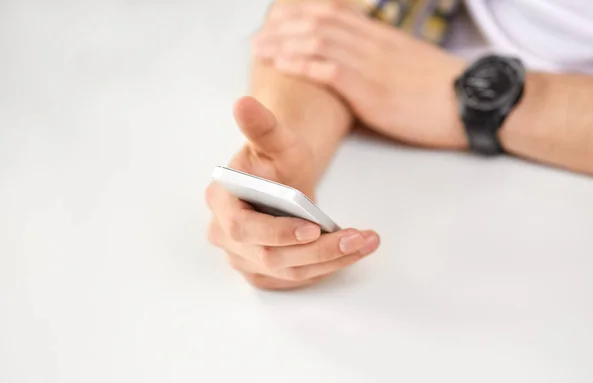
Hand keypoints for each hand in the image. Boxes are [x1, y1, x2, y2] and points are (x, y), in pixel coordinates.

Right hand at [205, 96, 379, 289]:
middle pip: (269, 256)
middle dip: (317, 250)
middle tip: (356, 237)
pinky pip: (295, 277)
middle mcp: (224, 235)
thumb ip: (262, 126)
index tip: (311, 228)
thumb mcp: (277, 141)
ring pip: (287, 271)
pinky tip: (352, 251)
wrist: (283, 181)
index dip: (276, 232)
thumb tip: (243, 103)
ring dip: (330, 260)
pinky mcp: (261, 272)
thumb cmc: (277, 160)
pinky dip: (327, 267)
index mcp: (220, 201)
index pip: (242, 227)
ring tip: (365, 242)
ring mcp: (241, 258)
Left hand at [252, 2, 467, 148]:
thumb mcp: (413, 63)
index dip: (301, 15)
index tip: (280, 22)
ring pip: (317, 41)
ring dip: (284, 44)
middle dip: (284, 27)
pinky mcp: (370, 89)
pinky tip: (282, 65)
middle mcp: (372, 44)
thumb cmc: (444, 90)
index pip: (334, 14)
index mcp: (382, 36)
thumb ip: (385, 58)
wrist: (472, 101)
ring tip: (260, 50)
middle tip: (260, 36)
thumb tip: (367, 64)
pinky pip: (328, 69)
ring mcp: (370, 64)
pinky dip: (301, 64)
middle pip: (319, 23)